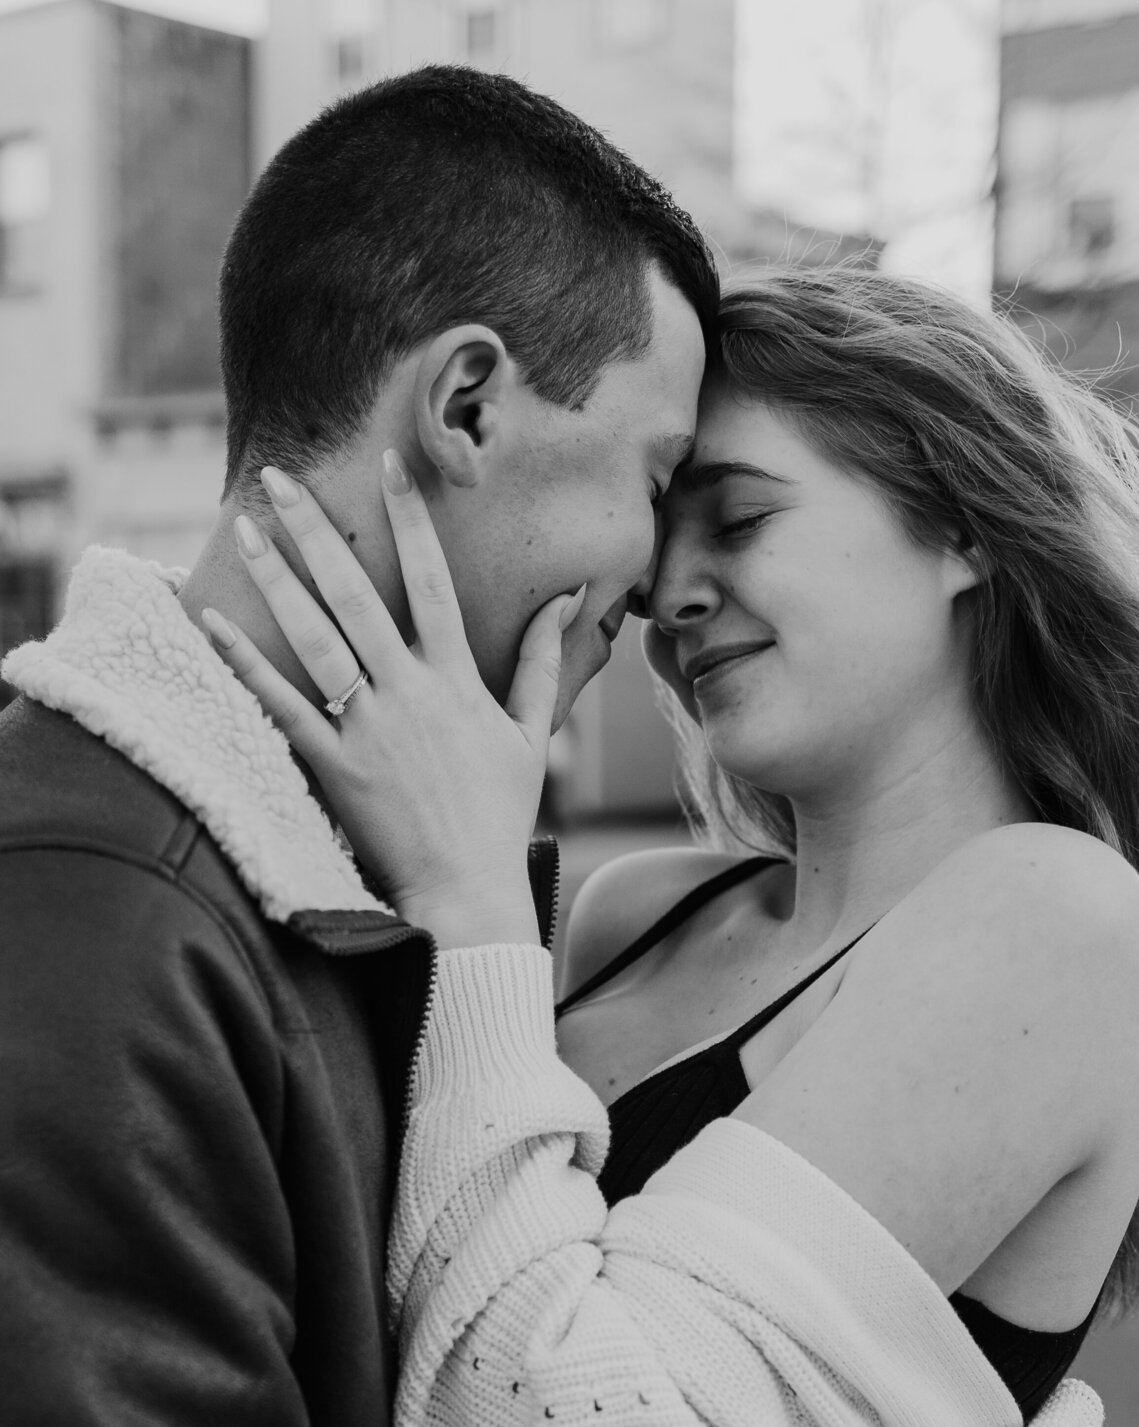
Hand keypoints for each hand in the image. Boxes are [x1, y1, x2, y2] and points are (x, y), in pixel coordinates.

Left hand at [201, 454, 583, 942]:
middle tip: (280, 478)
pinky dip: (246, 665)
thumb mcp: (532, 735)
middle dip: (316, 531)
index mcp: (457, 679)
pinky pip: (282, 706)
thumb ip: (542, 663)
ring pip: (315, 639)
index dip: (409, 519)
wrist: (467, 889)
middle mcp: (409, 692)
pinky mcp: (334, 766)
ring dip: (276, 581)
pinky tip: (212, 623)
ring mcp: (368, 728)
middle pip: (356, 594)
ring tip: (245, 530)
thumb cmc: (499, 815)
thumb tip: (566, 601)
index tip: (389, 465)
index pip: (432, 581)